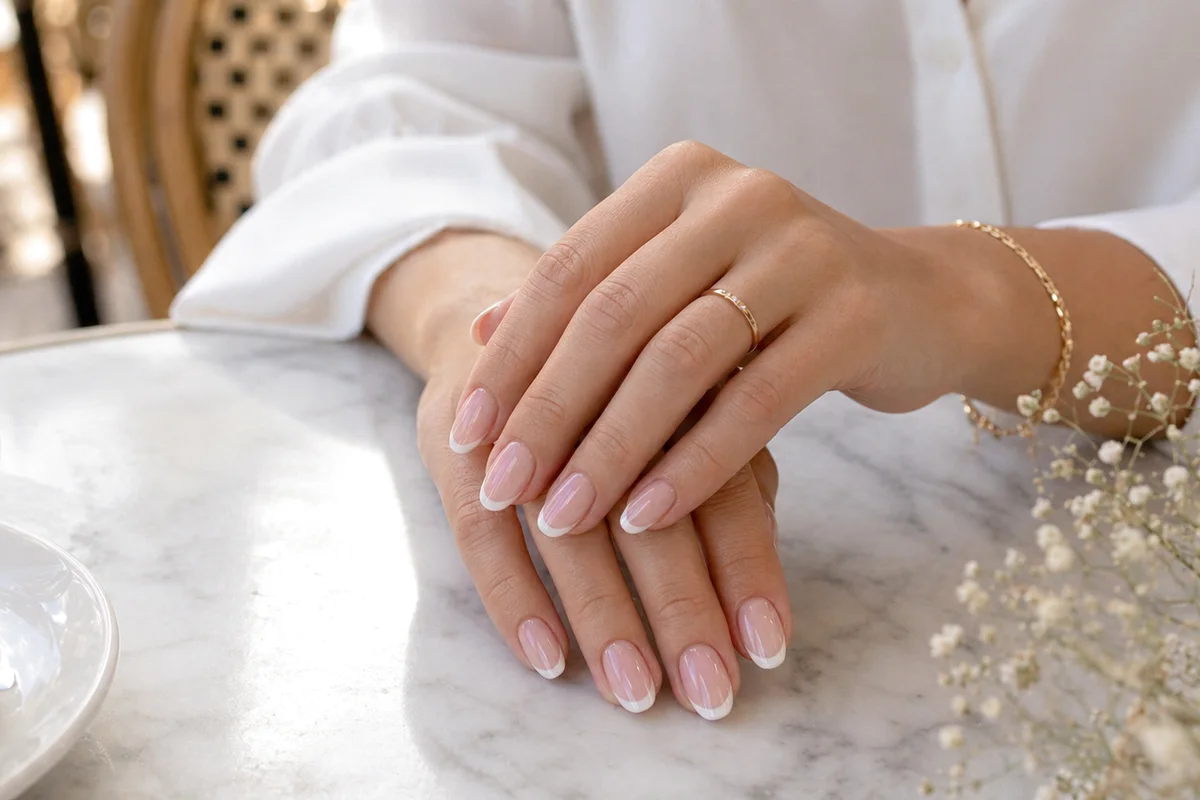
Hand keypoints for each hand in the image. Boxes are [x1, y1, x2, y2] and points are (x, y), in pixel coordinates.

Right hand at [413, 302, 790, 720]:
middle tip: (711, 694)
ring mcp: (522, 418)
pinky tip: (545, 657)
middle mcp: (604, 395)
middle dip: (683, 610)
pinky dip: (514, 597)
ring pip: (567, 527)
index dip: (746, 568)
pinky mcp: (456, 441)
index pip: (723, 485)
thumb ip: (732, 475)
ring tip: (635, 692)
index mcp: (678, 382)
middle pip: (648, 513)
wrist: (504, 318)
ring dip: (604, 615)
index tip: (768, 647)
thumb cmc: (622, 380)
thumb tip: (759, 575)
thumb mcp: (689, 409)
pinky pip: (481, 532)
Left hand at [451, 140, 981, 533]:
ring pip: (679, 360)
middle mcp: (737, 197)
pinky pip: (756, 402)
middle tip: (503, 488)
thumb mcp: (679, 285)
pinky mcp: (855, 314)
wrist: (922, 300)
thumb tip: (478, 334)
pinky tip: (646, 518)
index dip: (513, 357)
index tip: (467, 435)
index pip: (570, 269)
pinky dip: (693, 465)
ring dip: (610, 449)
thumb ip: (590, 299)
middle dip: (548, 411)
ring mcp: (802, 250)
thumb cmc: (777, 301)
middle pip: (614, 314)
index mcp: (679, 180)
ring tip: (563, 518)